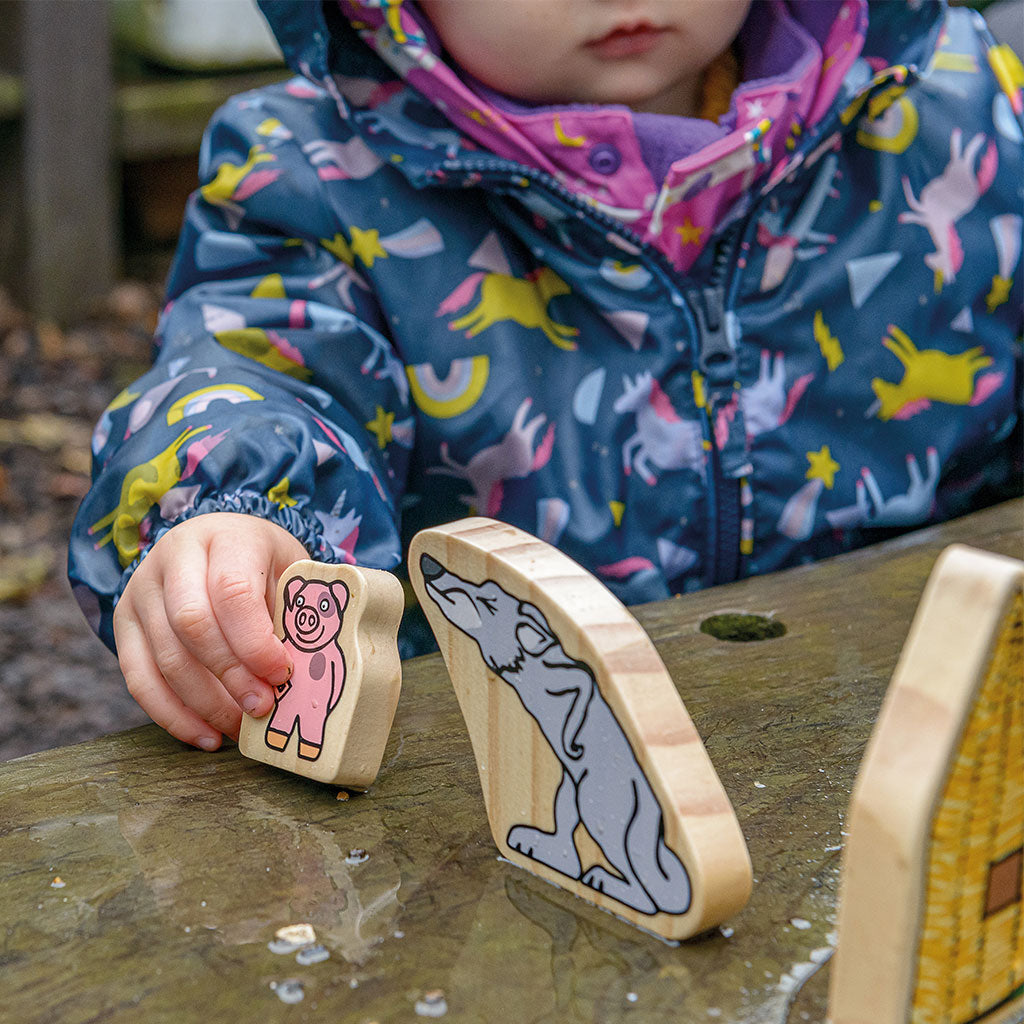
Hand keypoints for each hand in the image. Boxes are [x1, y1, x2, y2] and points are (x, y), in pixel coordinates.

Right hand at [113, 513, 308, 749]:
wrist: (217, 541)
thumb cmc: (263, 565)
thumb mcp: (287, 572)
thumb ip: (292, 614)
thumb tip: (299, 676)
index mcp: (224, 537)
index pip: (232, 591)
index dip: (255, 641)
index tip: (282, 674)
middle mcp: (173, 556)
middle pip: (192, 625)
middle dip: (230, 675)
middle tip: (263, 706)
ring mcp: (140, 589)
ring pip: (164, 657)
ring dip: (205, 703)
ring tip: (240, 728)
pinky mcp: (123, 622)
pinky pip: (139, 678)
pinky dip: (173, 715)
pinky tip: (206, 735)